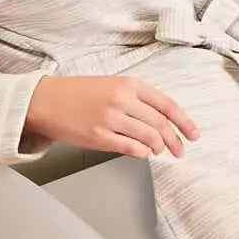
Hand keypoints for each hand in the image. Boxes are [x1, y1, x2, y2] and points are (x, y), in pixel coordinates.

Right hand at [26, 74, 199, 159]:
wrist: (45, 100)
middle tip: (180, 150)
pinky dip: (141, 153)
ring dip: (158, 148)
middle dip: (175, 141)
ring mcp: (111, 119)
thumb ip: (136, 100)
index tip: (193, 134)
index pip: (167, 105)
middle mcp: (122, 100)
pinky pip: (130, 148)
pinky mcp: (99, 136)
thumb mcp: (111, 85)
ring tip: (159, 151)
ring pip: (148, 138)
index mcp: (128, 84)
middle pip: (161, 124)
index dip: (184, 122)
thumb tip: (159, 122)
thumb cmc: (77, 93)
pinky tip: (143, 153)